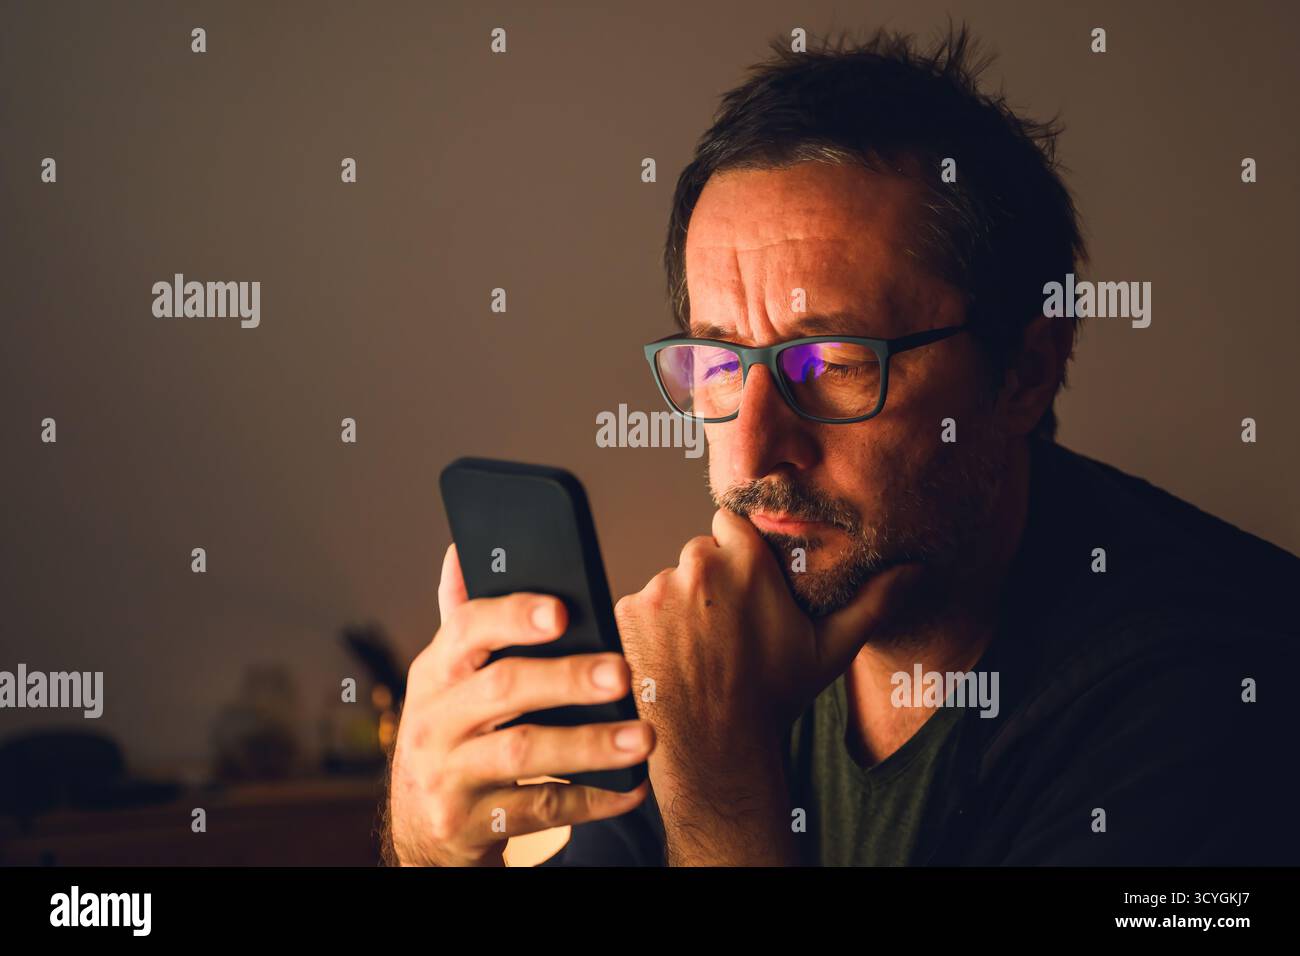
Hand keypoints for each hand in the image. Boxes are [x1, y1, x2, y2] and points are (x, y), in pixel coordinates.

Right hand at [387, 543, 655, 866]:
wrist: (425, 827)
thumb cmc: (453, 732)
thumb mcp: (447, 679)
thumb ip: (462, 618)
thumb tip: (463, 549)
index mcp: (436, 671)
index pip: (467, 630)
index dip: (513, 617)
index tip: (562, 611)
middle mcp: (435, 720)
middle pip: (503, 689)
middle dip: (567, 678)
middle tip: (623, 673)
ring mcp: (449, 775)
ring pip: (524, 753)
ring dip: (589, 744)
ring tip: (643, 736)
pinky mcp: (471, 824)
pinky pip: (540, 809)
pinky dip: (590, 799)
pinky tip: (631, 787)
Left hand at [613, 508, 902, 863]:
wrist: (716, 745)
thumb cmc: (774, 697)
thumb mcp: (830, 649)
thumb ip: (872, 602)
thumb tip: (916, 572)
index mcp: (748, 561)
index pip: (731, 523)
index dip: (738, 551)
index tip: (744, 583)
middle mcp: (700, 566)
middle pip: (699, 552)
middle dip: (710, 580)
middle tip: (725, 627)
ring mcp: (659, 588)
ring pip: (669, 579)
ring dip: (679, 604)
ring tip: (698, 649)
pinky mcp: (629, 612)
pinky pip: (640, 604)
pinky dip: (650, 625)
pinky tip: (671, 656)